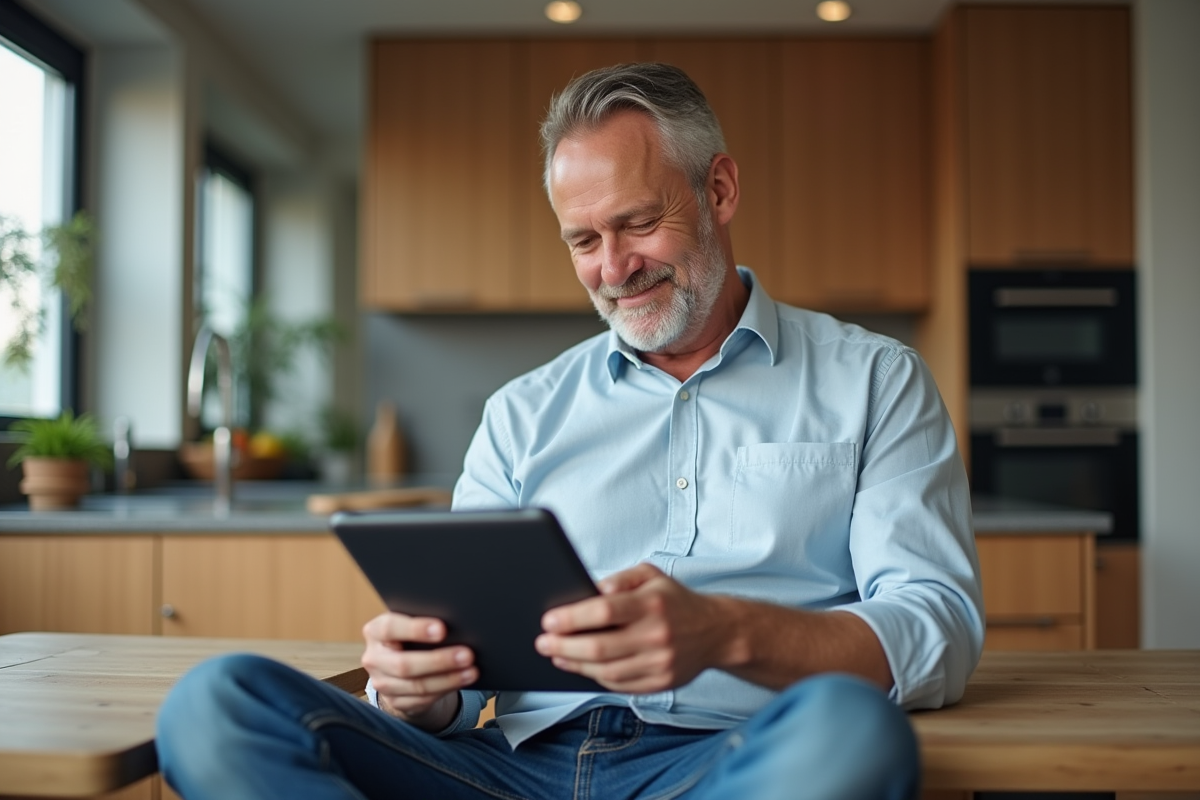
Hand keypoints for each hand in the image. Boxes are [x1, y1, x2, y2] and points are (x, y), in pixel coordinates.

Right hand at [361, 612, 477, 730]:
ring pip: (417, 686)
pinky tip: (462, 681)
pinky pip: (423, 699)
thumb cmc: (411, 635)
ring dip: (448, 679)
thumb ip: (424, 622)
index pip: (391, 628)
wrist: (399, 665)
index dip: (416, 629)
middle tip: (467, 654)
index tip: (442, 629)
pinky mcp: (395, 701)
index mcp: (375, 631)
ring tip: (471, 671)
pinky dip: (445, 689)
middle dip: (439, 660)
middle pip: (404, 664)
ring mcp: (382, 683)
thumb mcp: (411, 624)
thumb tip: (456, 622)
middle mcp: (374, 658)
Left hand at [534, 563, 732, 693]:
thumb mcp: (651, 574)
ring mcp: (660, 663)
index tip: (549, 620)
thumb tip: (591, 591)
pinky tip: (581, 667)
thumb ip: (620, 579)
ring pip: (607, 671)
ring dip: (575, 665)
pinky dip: (596, 677)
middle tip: (542, 642)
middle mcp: (657, 635)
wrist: (717, 631)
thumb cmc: (675, 600)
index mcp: (652, 603)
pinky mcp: (661, 683)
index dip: (572, 617)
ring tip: (556, 654)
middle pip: (600, 647)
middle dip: (564, 646)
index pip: (605, 611)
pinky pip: (620, 685)